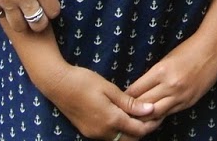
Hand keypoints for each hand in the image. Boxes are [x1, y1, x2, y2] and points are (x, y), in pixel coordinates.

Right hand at [0, 0, 60, 32]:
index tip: (48, 8)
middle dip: (39, 22)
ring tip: (21, 16)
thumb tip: (47, 2)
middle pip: (38, 23)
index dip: (52, 11)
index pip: (53, 11)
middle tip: (37, 18)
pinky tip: (4, 2)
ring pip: (19, 26)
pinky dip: (3, 12)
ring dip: (22, 23)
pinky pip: (0, 16)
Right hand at [37, 61, 157, 139]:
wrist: (57, 84)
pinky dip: (119, 130)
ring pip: (118, 139)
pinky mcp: (87, 131)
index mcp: (111, 120)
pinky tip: (123, 116)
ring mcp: (93, 134)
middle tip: (151, 115)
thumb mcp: (109, 89)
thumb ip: (129, 103)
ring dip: (130, 131)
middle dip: (142, 130)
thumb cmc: (84, 81)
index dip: (151, 124)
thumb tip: (150, 110)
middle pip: (130, 139)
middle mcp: (102, 132)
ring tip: (138, 114)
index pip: (138, 130)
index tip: (159, 113)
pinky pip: (108, 136)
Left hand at [125, 30, 216, 124]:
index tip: (119, 101)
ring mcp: (180, 96)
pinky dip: (159, 115)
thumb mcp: (166, 59)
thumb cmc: (188, 50)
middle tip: (123, 113)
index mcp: (160, 71)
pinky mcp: (189, 102)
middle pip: (142, 105)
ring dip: (144, 116)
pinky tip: (153, 116)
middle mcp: (169, 86)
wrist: (213, 49)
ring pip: (155, 114)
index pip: (135, 91)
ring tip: (136, 118)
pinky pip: (169, 113)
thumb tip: (138, 90)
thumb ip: (153, 76)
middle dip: (131, 110)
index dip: (125, 98)